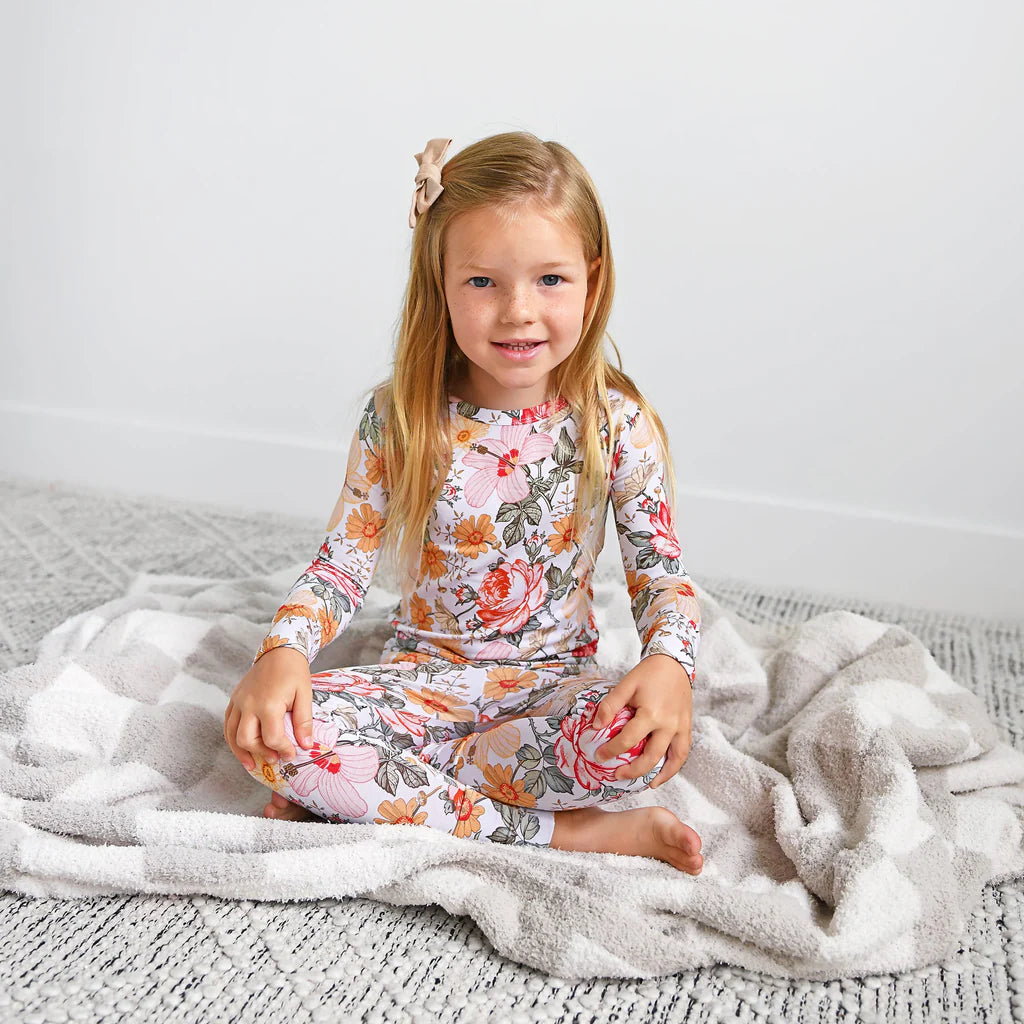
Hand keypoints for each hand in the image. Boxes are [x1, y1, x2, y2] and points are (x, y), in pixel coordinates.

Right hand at [223, 646, 314, 770]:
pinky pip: (227, 725)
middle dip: (261, 753)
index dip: (283, 750)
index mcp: (269, 703)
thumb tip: (306, 746)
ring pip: (232, 735)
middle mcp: (249, 704)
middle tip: (275, 759)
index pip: (271, 738)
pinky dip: (232, 739)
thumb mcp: (304, 694)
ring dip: (242, 752)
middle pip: (247, 740)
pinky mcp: (234, 700)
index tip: (292, 754)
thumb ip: (304, 721)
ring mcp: (238, 702)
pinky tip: (242, 749)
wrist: (279, 651)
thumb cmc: (294, 671)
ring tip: (254, 764)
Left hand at [592, 653, 692, 789]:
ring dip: (658, 774)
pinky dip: (674, 766)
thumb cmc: (648, 673)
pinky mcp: (687, 727)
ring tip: (645, 784)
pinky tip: (662, 774)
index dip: (611, 750)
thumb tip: (596, 726)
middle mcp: (669, 724)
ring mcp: (681, 727)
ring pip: (672, 759)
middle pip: (650, 756)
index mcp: (652, 713)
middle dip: (632, 770)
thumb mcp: (626, 685)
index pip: (628, 740)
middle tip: (616, 775)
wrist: (674, 663)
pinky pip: (683, 752)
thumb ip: (610, 705)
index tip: (599, 756)